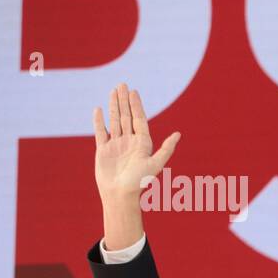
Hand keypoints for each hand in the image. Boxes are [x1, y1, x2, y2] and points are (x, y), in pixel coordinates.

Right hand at [93, 82, 179, 200]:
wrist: (120, 193)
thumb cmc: (139, 181)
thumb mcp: (156, 163)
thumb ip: (167, 148)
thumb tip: (179, 134)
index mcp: (142, 143)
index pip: (139, 119)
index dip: (136, 105)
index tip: (134, 92)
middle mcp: (130, 142)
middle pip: (126, 116)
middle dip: (124, 101)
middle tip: (122, 84)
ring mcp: (116, 144)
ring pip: (114, 121)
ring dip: (113, 106)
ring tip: (113, 91)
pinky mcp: (103, 149)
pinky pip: (101, 132)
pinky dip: (99, 121)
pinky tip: (99, 109)